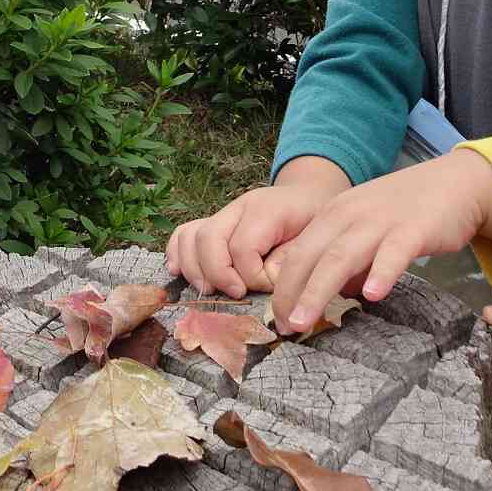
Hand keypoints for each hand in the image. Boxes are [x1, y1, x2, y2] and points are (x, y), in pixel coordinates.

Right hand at [165, 159, 350, 298]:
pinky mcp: (212, 223)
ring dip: (194, 268)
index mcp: (265, 209)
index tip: (270, 286)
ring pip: (191, 237)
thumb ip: (290, 262)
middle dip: (218, 274)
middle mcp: (237, 208)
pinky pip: (183, 233)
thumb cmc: (312, 221)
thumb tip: (264, 283)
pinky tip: (178, 271)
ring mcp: (222, 215)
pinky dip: (177, 253)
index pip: (243, 247)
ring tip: (208, 290)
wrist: (308, 197)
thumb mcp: (314, 240)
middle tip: (236, 294)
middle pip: (209, 239)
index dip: (253, 276)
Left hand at [269, 150, 491, 332]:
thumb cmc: (407, 212)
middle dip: (291, 293)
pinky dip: (380, 272)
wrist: (454, 183)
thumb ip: (350, 260)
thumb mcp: (366, 230)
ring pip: (340, 257)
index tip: (277, 319)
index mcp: (333, 216)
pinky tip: (371, 295)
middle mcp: (349, 215)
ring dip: (318, 290)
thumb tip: (338, 294)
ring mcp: (379, 221)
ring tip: (305, 320)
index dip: (284, 287)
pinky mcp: (414, 229)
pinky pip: (393, 253)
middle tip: (283, 328)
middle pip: (310, 256)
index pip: (297, 253)